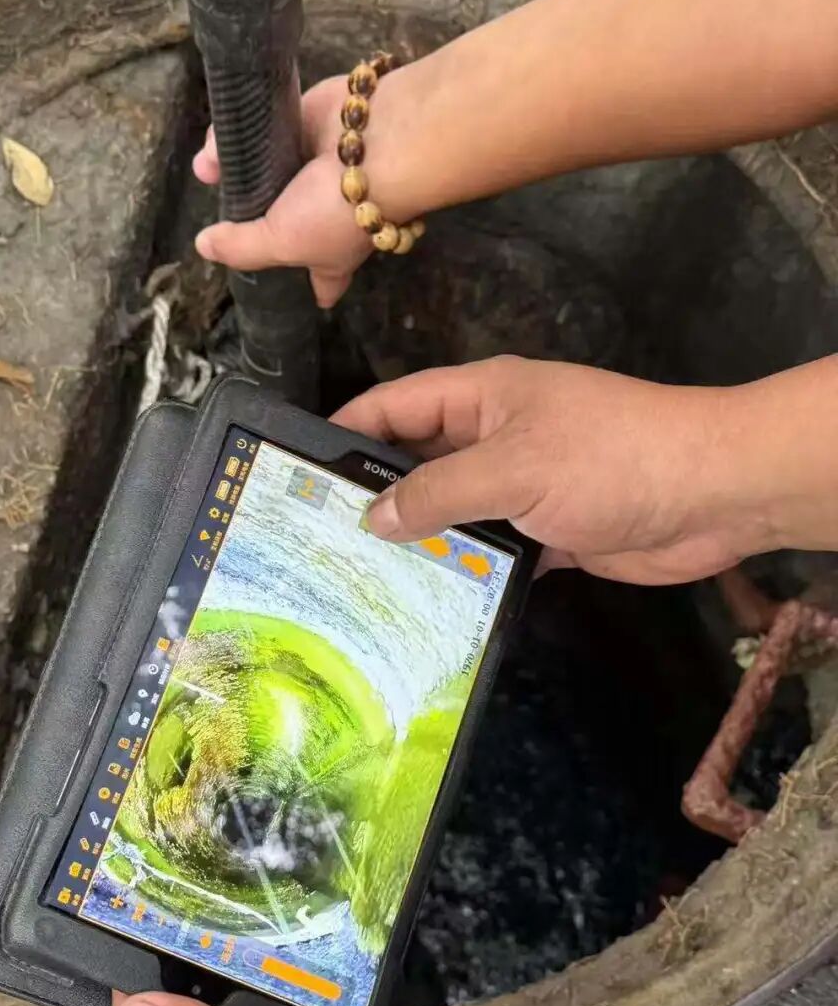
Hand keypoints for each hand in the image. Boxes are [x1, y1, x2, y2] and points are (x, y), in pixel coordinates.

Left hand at [194, 71, 420, 307]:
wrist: (375, 144)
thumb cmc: (335, 211)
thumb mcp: (283, 243)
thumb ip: (242, 247)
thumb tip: (204, 247)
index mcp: (331, 254)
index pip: (323, 283)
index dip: (308, 292)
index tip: (291, 296)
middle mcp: (322, 214)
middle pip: (280, 225)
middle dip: (249, 222)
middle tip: (220, 219)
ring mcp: (311, 169)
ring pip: (263, 174)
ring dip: (228, 170)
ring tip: (206, 169)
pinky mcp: (302, 125)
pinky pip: (261, 132)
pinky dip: (236, 136)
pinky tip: (217, 143)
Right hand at [335, 357, 778, 585]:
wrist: (712, 495)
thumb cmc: (608, 459)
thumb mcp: (512, 468)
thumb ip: (437, 493)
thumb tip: (370, 518)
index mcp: (481, 398)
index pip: (393, 407)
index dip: (344, 435)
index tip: (294, 476)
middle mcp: (492, 438)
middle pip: (416, 466)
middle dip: (370, 500)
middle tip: (311, 546)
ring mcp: (519, 488)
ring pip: (449, 516)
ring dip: (413, 547)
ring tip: (349, 586)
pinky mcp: (545, 535)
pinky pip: (487, 555)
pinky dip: (460, 577)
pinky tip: (419, 608)